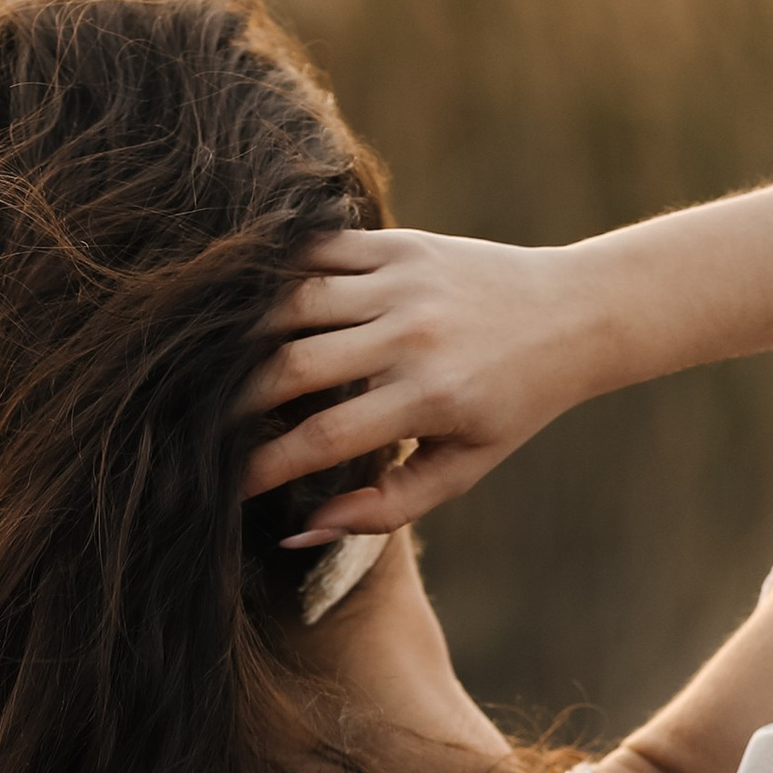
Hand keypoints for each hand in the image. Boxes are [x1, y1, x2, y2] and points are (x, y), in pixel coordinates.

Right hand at [236, 229, 600, 541]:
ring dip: (244, 336)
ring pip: (292, 303)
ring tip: (212, 368)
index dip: (263, 465)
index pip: (322, 438)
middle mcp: (413, 335)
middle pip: (292, 365)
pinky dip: (274, 275)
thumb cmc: (511, 405)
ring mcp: (404, 282)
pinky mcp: (400, 243)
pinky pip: (316, 252)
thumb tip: (302, 528)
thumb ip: (387, 508)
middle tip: (201, 425)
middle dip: (235, 402)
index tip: (224, 485)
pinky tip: (244, 304)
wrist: (571, 314)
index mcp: (430, 398)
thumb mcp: (463, 469)